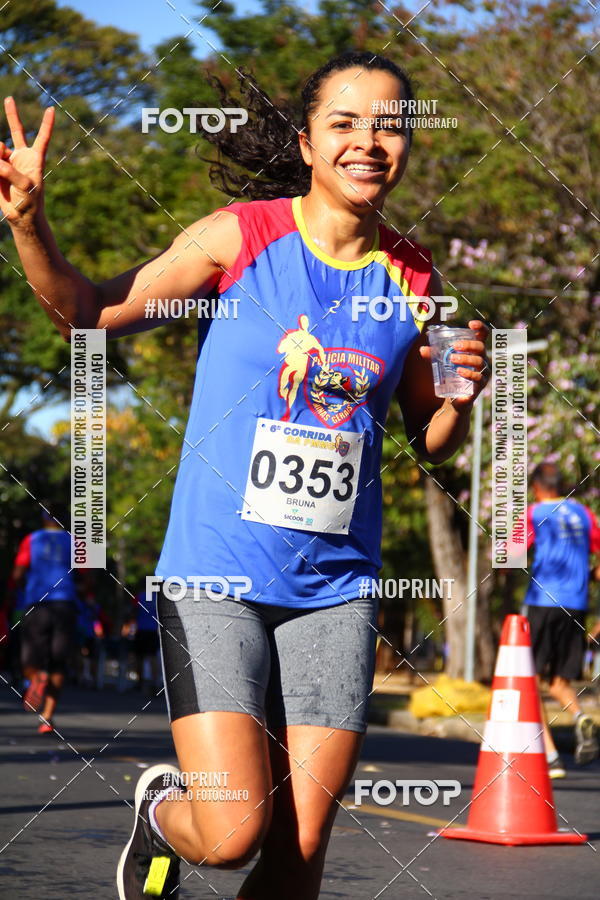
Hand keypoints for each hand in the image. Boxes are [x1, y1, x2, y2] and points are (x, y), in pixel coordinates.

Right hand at [0, 97, 54, 226]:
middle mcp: (21, 156)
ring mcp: (7, 161)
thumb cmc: (30, 202)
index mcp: (35, 159)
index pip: (42, 138)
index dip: (46, 124)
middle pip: (17, 131)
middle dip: (12, 115)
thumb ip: (11, 171)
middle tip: (9, 99)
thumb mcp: (26, 187)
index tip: (51, 109)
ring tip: (0, 169)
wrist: (19, 216)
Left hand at [420, 319, 490, 409]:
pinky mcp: (480, 384)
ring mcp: (483, 372)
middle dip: (468, 345)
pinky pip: (478, 377)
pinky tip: (459, 371)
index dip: (480, 328)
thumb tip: (422, 349)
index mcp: (474, 351)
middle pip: (481, 347)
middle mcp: (481, 359)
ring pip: (479, 361)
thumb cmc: (451, 376)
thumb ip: (434, 355)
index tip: (471, 324)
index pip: (483, 335)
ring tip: (452, 359)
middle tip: (455, 347)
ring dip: (466, 358)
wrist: (454, 398)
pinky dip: (468, 373)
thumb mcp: (441, 362)